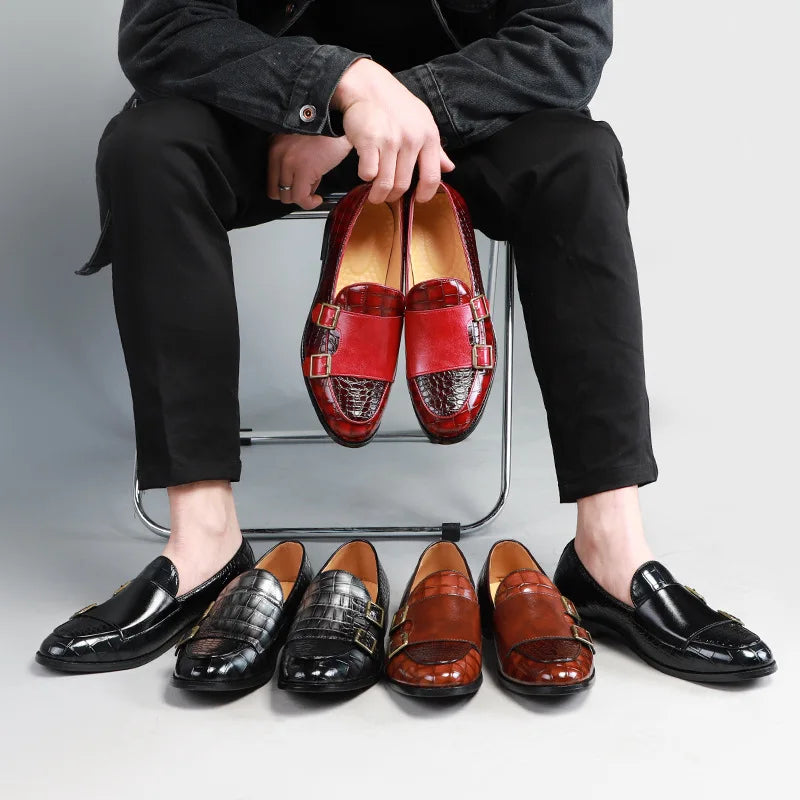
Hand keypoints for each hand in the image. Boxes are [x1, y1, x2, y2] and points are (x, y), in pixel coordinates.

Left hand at [267, 132, 353, 209]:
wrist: (338, 121)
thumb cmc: (325, 131)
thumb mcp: (300, 142)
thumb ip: (293, 161)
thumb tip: (300, 184)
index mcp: (274, 145)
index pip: (270, 179)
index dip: (285, 189)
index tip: (296, 189)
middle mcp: (278, 154)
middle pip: (275, 192)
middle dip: (292, 195)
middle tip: (305, 192)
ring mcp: (289, 162)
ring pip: (287, 196)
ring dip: (302, 199)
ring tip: (313, 192)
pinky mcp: (303, 170)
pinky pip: (300, 198)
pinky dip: (309, 203)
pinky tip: (317, 199)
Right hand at [332, 58, 454, 203]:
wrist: (367, 86)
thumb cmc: (395, 106)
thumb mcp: (422, 122)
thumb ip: (435, 149)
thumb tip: (449, 168)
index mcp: (428, 136)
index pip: (432, 177)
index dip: (425, 194)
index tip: (418, 199)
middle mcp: (412, 139)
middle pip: (403, 185)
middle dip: (393, 196)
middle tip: (387, 196)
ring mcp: (390, 140)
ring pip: (385, 183)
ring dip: (378, 193)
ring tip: (374, 193)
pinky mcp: (369, 141)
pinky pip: (368, 173)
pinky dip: (364, 176)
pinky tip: (365, 169)